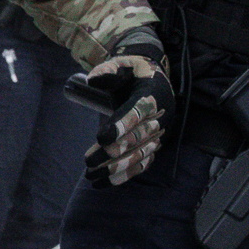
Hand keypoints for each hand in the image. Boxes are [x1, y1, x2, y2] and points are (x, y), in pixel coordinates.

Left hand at [82, 31, 168, 187]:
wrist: (152, 80)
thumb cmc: (131, 72)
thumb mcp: (121, 64)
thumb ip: (108, 70)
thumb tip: (94, 79)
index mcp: (152, 94)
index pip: (138, 111)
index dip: (122, 125)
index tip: (102, 137)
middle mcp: (160, 116)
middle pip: (138, 138)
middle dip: (113, 152)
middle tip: (88, 162)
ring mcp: (159, 133)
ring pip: (140, 154)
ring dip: (115, 168)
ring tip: (90, 176)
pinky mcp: (154, 145)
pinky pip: (142, 163)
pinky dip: (124, 175)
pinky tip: (101, 183)